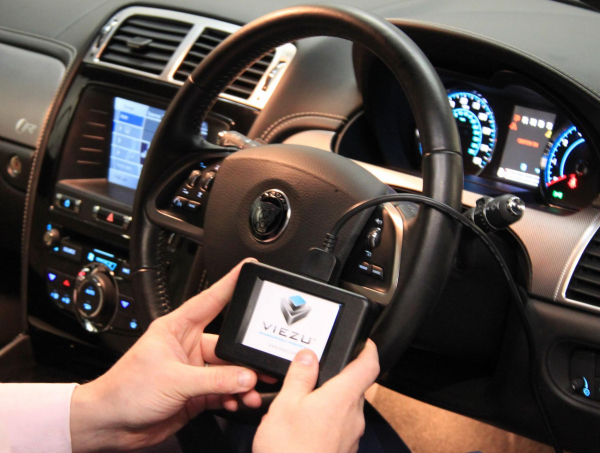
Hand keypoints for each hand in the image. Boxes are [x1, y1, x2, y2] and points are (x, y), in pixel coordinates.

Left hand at [70, 259, 260, 451]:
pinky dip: (234, 396)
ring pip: (228, 371)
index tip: (249, 268)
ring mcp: (192, 370)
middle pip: (226, 344)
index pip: (210, 299)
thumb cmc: (124, 391)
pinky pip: (224, 390)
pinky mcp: (195, 393)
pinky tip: (238, 400)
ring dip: (242, 381)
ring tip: (251, 390)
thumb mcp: (174, 381)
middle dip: (244, 355)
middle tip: (261, 361)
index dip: (230, 282)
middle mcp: (186, 346)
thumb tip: (245, 376)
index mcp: (176, 328)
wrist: (110, 424)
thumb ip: (214, 380)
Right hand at [253, 340, 379, 452]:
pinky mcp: (342, 450)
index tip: (364, 341)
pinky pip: (337, 426)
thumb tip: (309, 356)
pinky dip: (324, 420)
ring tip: (299, 400)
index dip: (369, 349)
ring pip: (344, 407)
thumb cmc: (290, 451)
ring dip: (327, 400)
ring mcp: (350, 436)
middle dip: (336, 377)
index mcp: (343, 397)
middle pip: (354, 386)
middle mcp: (353, 416)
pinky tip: (301, 425)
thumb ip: (300, 376)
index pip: (369, 365)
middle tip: (314, 370)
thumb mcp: (286, 404)